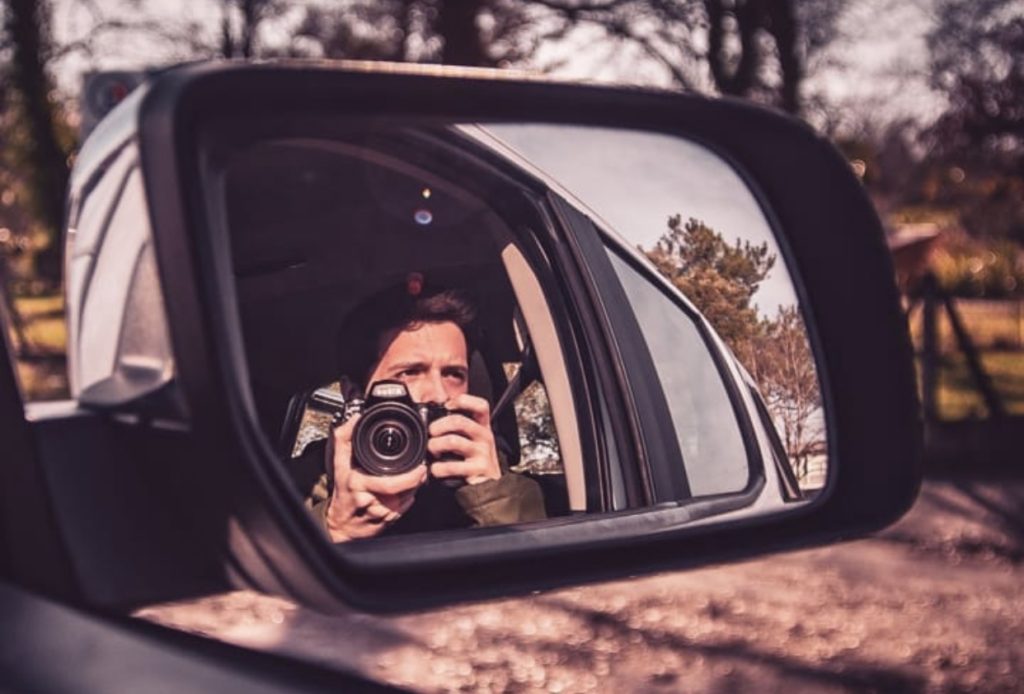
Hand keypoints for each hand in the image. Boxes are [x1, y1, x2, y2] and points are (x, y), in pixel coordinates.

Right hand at [323, 414, 427, 542]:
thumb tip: (355, 418)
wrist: (342, 525)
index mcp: (359, 482)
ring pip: (407, 498)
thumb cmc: (343, 492)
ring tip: (414, 477)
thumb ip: (345, 438)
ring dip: (414, 487)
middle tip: (422, 471)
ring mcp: (381, 512)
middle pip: (403, 491)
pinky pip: (406, 507)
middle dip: (416, 480)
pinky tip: (405, 491)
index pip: (391, 482)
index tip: (419, 466)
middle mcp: (370, 499)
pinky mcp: (389, 521)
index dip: (410, 476)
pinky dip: (409, 497)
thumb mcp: (339, 463)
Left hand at [427, 393, 501, 485]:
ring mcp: (482, 452)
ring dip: (435, 446)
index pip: (480, 405)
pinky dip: (438, 468)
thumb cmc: (475, 463)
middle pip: (459, 421)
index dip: (463, 401)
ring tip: (432, 452)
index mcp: (483, 427)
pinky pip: (451, 465)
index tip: (448, 405)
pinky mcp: (478, 469)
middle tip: (431, 433)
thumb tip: (432, 420)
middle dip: (438, 426)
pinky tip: (436, 470)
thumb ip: (458, 430)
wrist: (490, 489)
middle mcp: (485, 437)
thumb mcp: (472, 442)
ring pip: (452, 441)